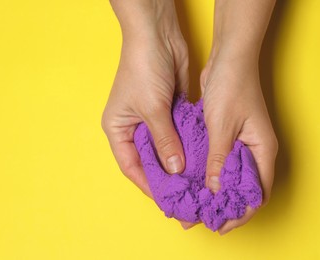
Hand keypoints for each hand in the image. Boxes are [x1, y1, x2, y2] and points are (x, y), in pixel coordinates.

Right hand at [101, 0, 193, 228]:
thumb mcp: (152, 108)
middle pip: (150, 159)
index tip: (167, 198)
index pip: (131, 165)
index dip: (148, 184)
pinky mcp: (170, 111)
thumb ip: (164, 140)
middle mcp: (134, 127)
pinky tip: (201, 158)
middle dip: (166, 176)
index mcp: (118, 128)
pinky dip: (187, 145)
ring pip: (166, 148)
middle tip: (184, 194)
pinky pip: (178, 134)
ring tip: (196, 181)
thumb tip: (175, 168)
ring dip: (179, 162)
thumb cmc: (143, 69)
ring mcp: (153, 119)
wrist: (157, 36)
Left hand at [203, 0, 276, 234]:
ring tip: (195, 202)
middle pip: (244, 188)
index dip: (240, 213)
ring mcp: (244, 143)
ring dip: (216, 190)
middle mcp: (256, 150)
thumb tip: (215, 189)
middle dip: (225, 205)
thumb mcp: (222, 126)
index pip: (257, 193)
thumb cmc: (233, 87)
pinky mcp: (230, 135)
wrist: (230, 58)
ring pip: (232, 176)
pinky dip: (211, 173)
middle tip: (201, 216)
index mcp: (263, 150)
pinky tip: (194, 179)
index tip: (219, 224)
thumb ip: (219, 159)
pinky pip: (223, 161)